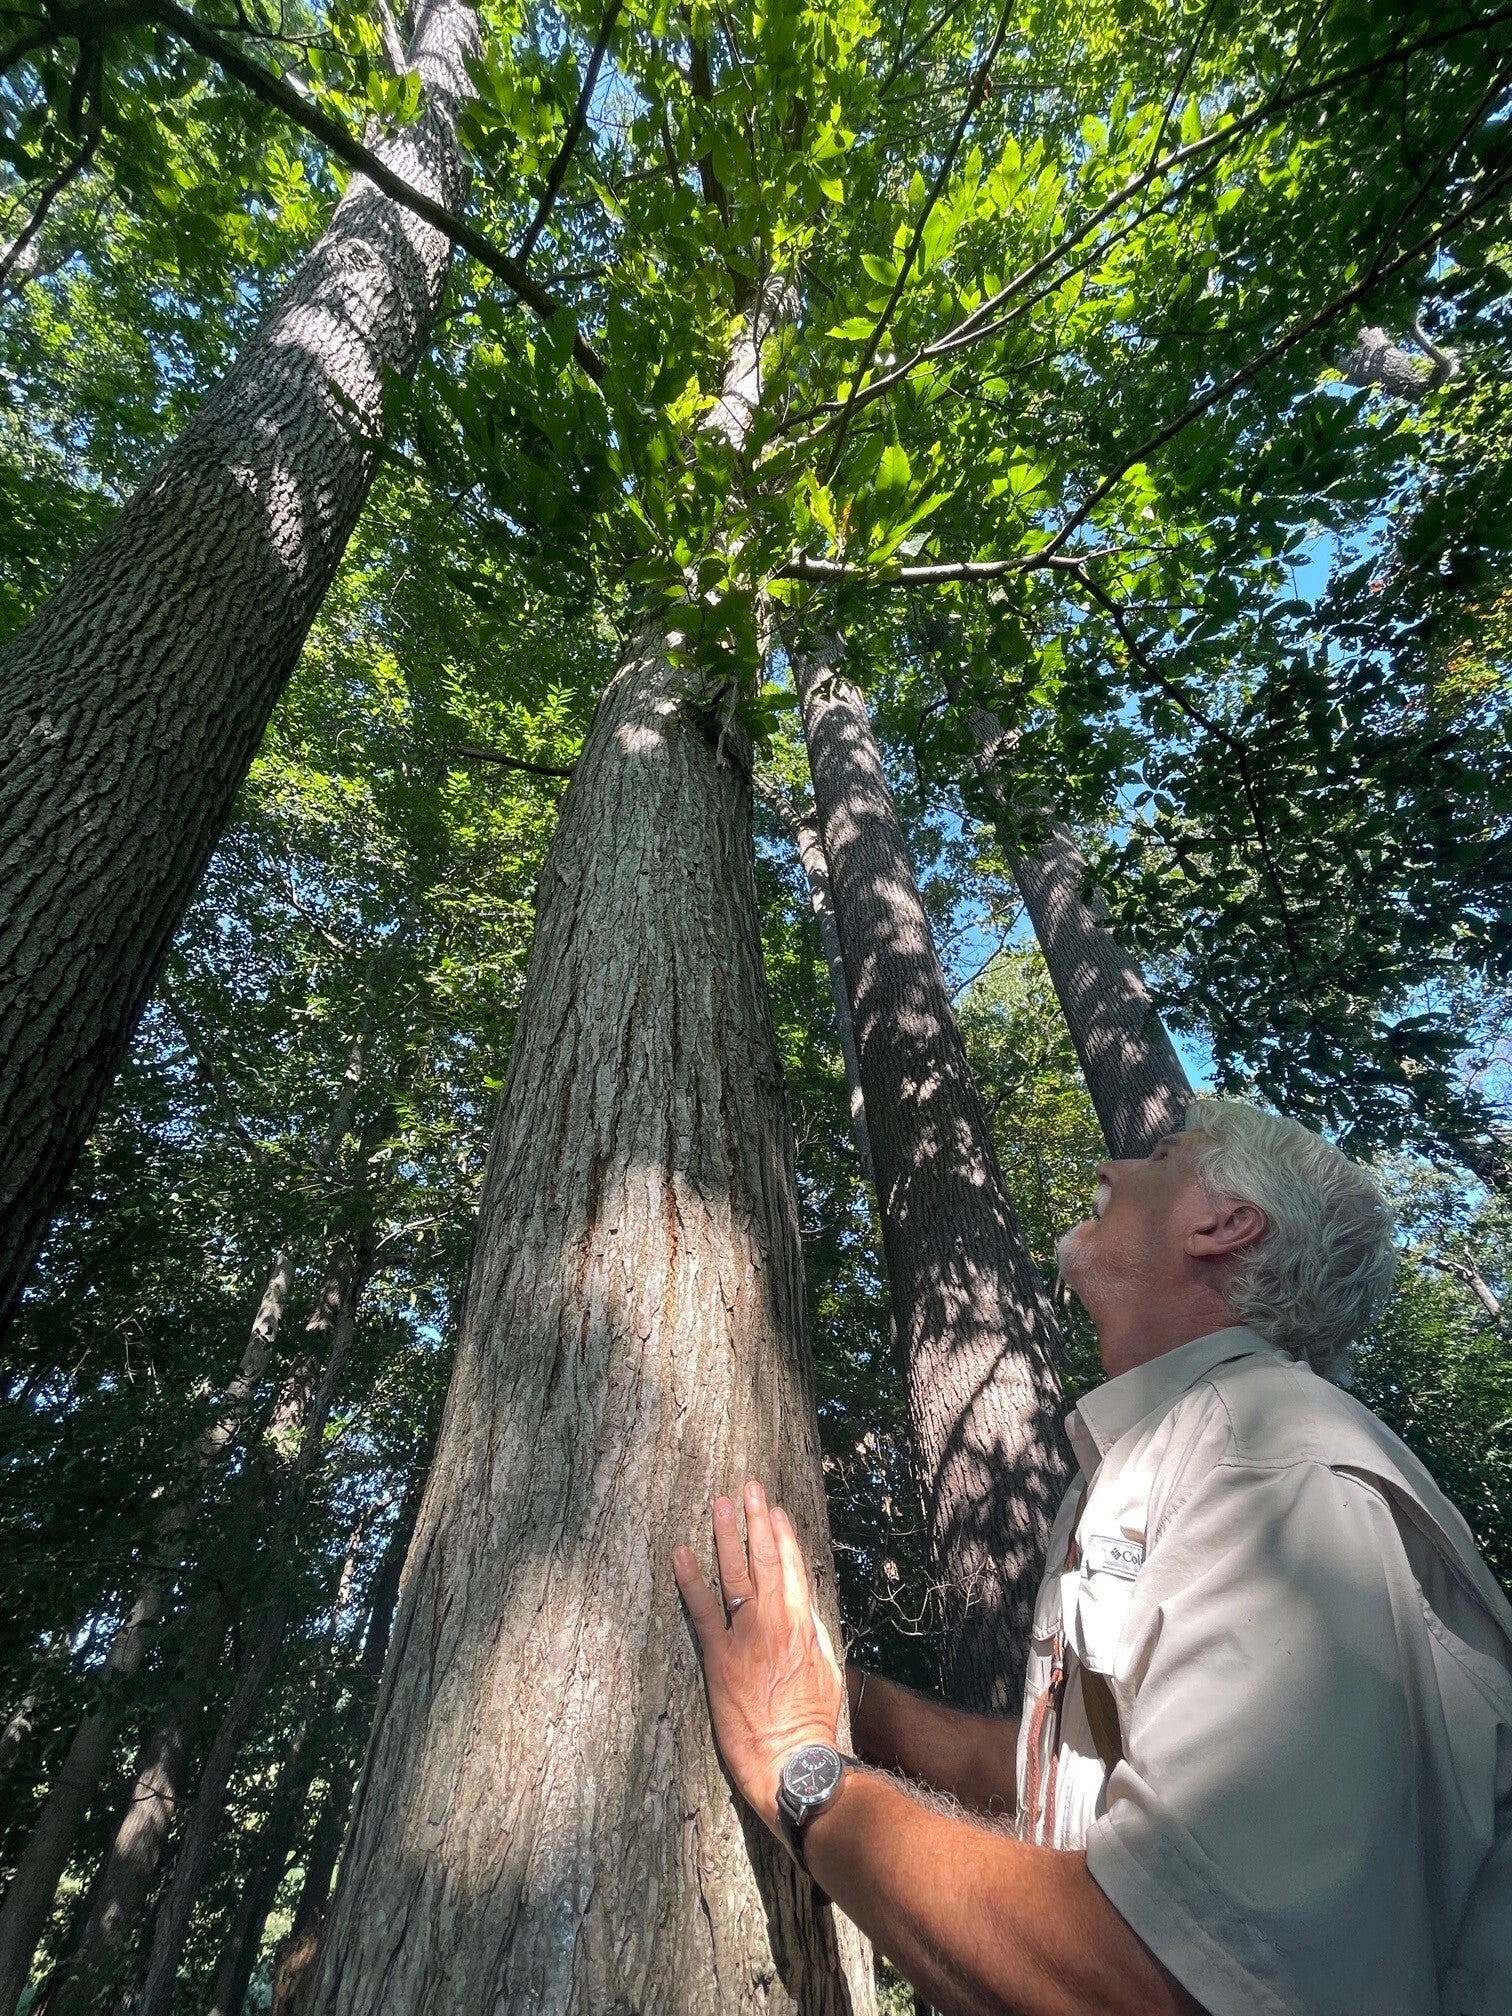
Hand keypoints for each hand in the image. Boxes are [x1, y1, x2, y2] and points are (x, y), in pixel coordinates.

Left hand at [673, 1479, 843, 1828]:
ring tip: (719, 1502)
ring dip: (727, 1535)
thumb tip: (803, 1608)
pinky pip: (702, 1610)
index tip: (774, 1510)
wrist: (793, 1760)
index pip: (791, 1568)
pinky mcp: (719, 1657)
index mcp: (803, 1625)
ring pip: (736, 1574)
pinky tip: (681, 1553)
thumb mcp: (826, 1672)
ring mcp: (745, 1636)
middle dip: (756, 1520)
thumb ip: (813, 1635)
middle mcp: (776, 1622)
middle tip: (748, 1487)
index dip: (782, 1536)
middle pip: (765, 1560)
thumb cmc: (812, 1724)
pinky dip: (691, 1579)